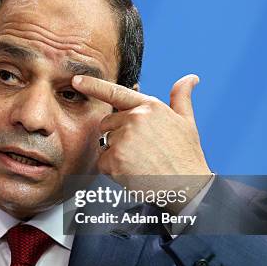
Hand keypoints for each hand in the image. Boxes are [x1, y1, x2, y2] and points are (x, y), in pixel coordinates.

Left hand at [72, 74, 211, 212]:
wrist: (187, 187)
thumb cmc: (186, 157)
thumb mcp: (187, 122)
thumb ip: (181, 98)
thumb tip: (190, 78)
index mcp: (149, 107)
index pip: (115, 92)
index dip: (93, 84)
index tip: (76, 80)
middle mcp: (135, 118)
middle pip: (107, 123)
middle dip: (116, 135)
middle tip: (139, 151)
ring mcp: (123, 138)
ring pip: (105, 144)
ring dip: (116, 154)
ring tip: (139, 162)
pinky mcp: (115, 158)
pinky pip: (102, 162)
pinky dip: (113, 170)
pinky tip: (132, 172)